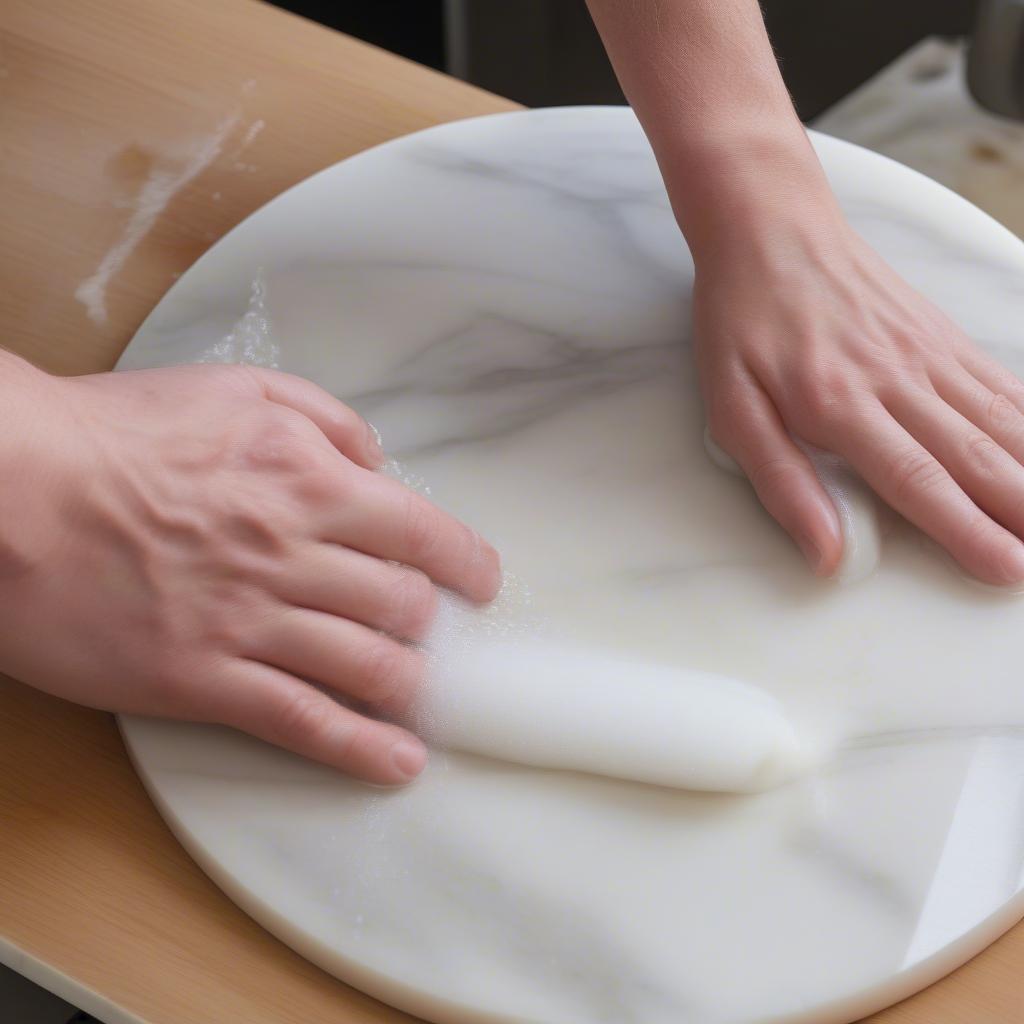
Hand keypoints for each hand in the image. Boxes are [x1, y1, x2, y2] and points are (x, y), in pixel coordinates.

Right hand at [0, 356, 499, 782]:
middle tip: (436, 634)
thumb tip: (379, 460)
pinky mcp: (202, 678)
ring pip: (368, 667)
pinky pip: (302, 721)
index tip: (481, 580)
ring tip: (427, 698)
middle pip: (403, 606)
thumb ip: (325, 417)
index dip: (466, 562)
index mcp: (307, 480)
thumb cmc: (116, 433)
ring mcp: (250, 621)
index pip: (422, 531)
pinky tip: (398, 763)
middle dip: (433, 624)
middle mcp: (293, 552)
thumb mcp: (236, 388)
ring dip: (412, 687)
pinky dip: (360, 748)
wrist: (11, 489)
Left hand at [694, 202, 1023, 584]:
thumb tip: (826, 553)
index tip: (1005, 569)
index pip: (918, 481)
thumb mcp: (732, 409)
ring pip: (1000, 421)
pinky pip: (999, 383)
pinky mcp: (940, 335)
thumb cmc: (742, 324)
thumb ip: (781, 481)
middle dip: (1019, 513)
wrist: (770, 231)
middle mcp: (897, 380)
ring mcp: (927, 353)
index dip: (967, 530)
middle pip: (974, 457)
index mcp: (841, 406)